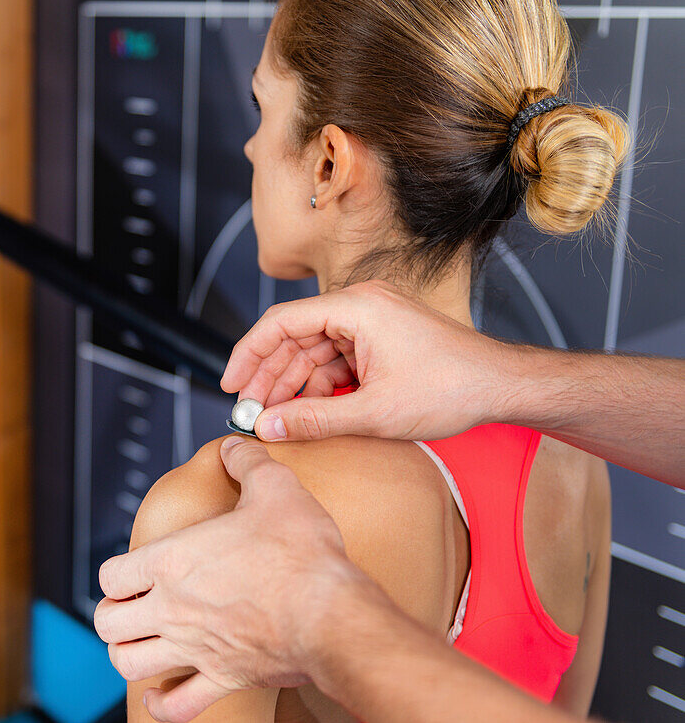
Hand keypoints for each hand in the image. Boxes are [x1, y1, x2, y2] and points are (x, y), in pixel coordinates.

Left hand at [94, 437, 376, 721]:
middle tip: (130, 607)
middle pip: (107, 623)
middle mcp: (172, 609)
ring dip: (127, 654)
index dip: (116, 572)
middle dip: (113, 614)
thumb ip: (247, 463)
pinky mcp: (223, 678)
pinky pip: (177, 705)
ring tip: (141, 643)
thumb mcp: (276, 488)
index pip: (111, 574)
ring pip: (128, 664)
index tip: (133, 571)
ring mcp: (194, 648)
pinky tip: (165, 691)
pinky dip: (163, 703)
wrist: (333, 615)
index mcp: (173, 562)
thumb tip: (236, 448)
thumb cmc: (303, 554)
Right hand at [220, 280, 509, 441]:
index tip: (230, 385)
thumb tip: (267, 428)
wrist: (503, 386)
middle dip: (268, 375)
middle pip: (293, 337)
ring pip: (312, 351)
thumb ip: (314, 420)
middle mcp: (359, 305)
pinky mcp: (379, 339)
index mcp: (356, 307)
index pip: (281, 322)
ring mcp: (370, 322)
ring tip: (271, 418)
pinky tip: (306, 413)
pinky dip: (318, 386)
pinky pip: (335, 359)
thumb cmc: (451, 389)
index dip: (248, 354)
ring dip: (291, 384)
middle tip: (245, 410)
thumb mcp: (374, 413)